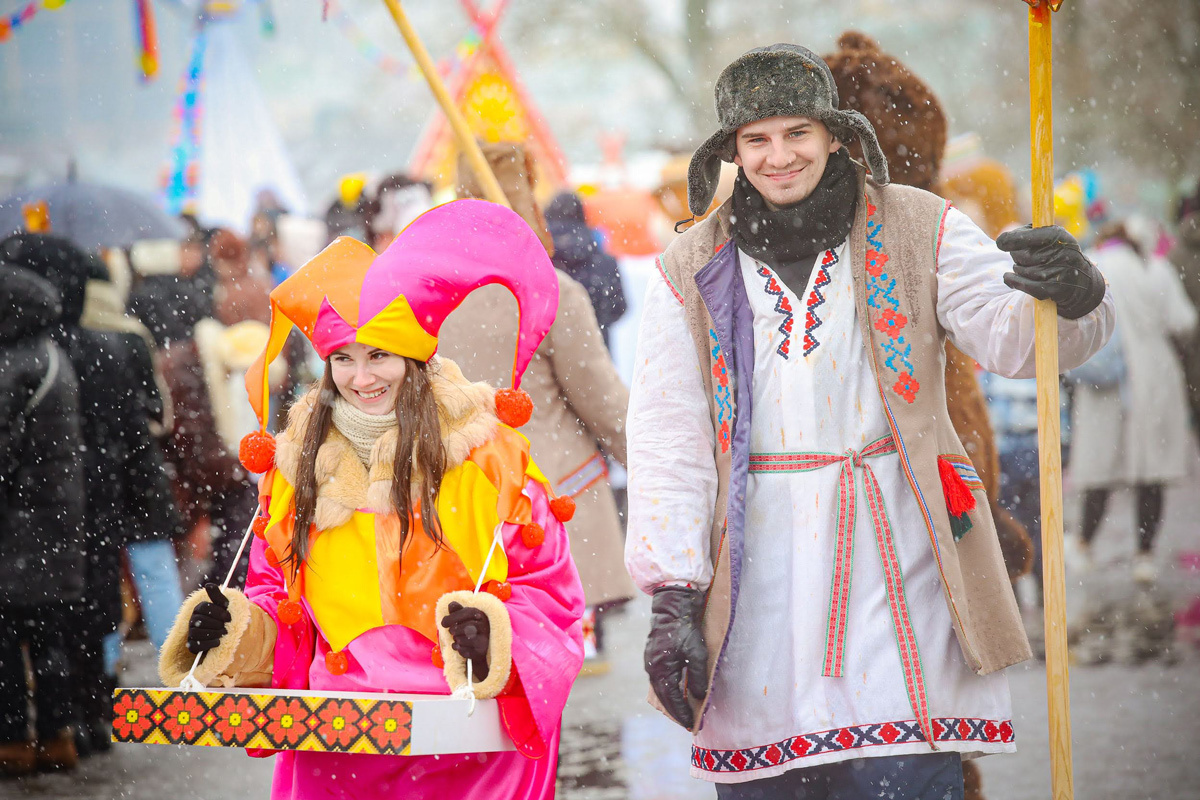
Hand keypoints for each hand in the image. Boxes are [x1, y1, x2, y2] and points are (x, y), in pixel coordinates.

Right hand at [187, 583, 230, 656]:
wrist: (224, 635)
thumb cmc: (223, 618)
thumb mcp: (223, 606)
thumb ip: (217, 596)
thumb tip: (208, 584)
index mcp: (199, 609)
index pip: (203, 607)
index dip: (218, 612)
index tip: (229, 617)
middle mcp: (192, 620)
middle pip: (200, 620)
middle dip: (216, 624)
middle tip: (226, 627)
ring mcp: (191, 633)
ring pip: (197, 632)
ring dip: (214, 633)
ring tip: (223, 634)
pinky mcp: (192, 645)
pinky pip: (196, 645)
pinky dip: (209, 643)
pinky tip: (218, 642)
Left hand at [441, 601, 490, 679]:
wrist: (480, 645)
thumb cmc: (469, 627)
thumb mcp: (464, 617)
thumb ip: (457, 610)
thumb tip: (451, 605)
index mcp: (481, 615)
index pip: (468, 613)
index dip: (453, 617)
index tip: (443, 623)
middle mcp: (485, 627)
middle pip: (468, 627)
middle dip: (456, 629)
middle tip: (451, 631)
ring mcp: (484, 641)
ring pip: (467, 640)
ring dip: (457, 639)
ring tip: (456, 638)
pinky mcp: (481, 652)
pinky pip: (467, 652)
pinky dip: (459, 649)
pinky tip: (458, 646)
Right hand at [645, 585, 707, 728]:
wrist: (672, 608)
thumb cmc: (685, 630)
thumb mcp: (697, 654)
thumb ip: (698, 677)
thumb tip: (698, 696)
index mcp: (661, 670)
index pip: (671, 699)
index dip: (681, 713)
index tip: (691, 724)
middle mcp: (651, 669)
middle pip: (663, 697)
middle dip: (675, 711)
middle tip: (687, 723)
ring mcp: (650, 662)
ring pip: (659, 689)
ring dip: (670, 701)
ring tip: (681, 711)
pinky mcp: (652, 656)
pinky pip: (658, 679)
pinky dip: (667, 689)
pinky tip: (675, 692)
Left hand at [997, 224, 1106, 319]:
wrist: (1081, 280)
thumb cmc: (1056, 254)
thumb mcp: (1047, 237)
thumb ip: (1025, 234)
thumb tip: (1002, 241)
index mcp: (1059, 235)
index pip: (1030, 236)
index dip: (1012, 240)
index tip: (1001, 243)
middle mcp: (1062, 252)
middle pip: (1022, 255)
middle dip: (1016, 256)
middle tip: (1023, 257)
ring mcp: (1061, 272)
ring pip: (1022, 271)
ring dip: (1018, 270)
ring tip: (1027, 267)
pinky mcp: (1056, 289)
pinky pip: (1026, 285)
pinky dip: (1013, 281)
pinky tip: (1009, 277)